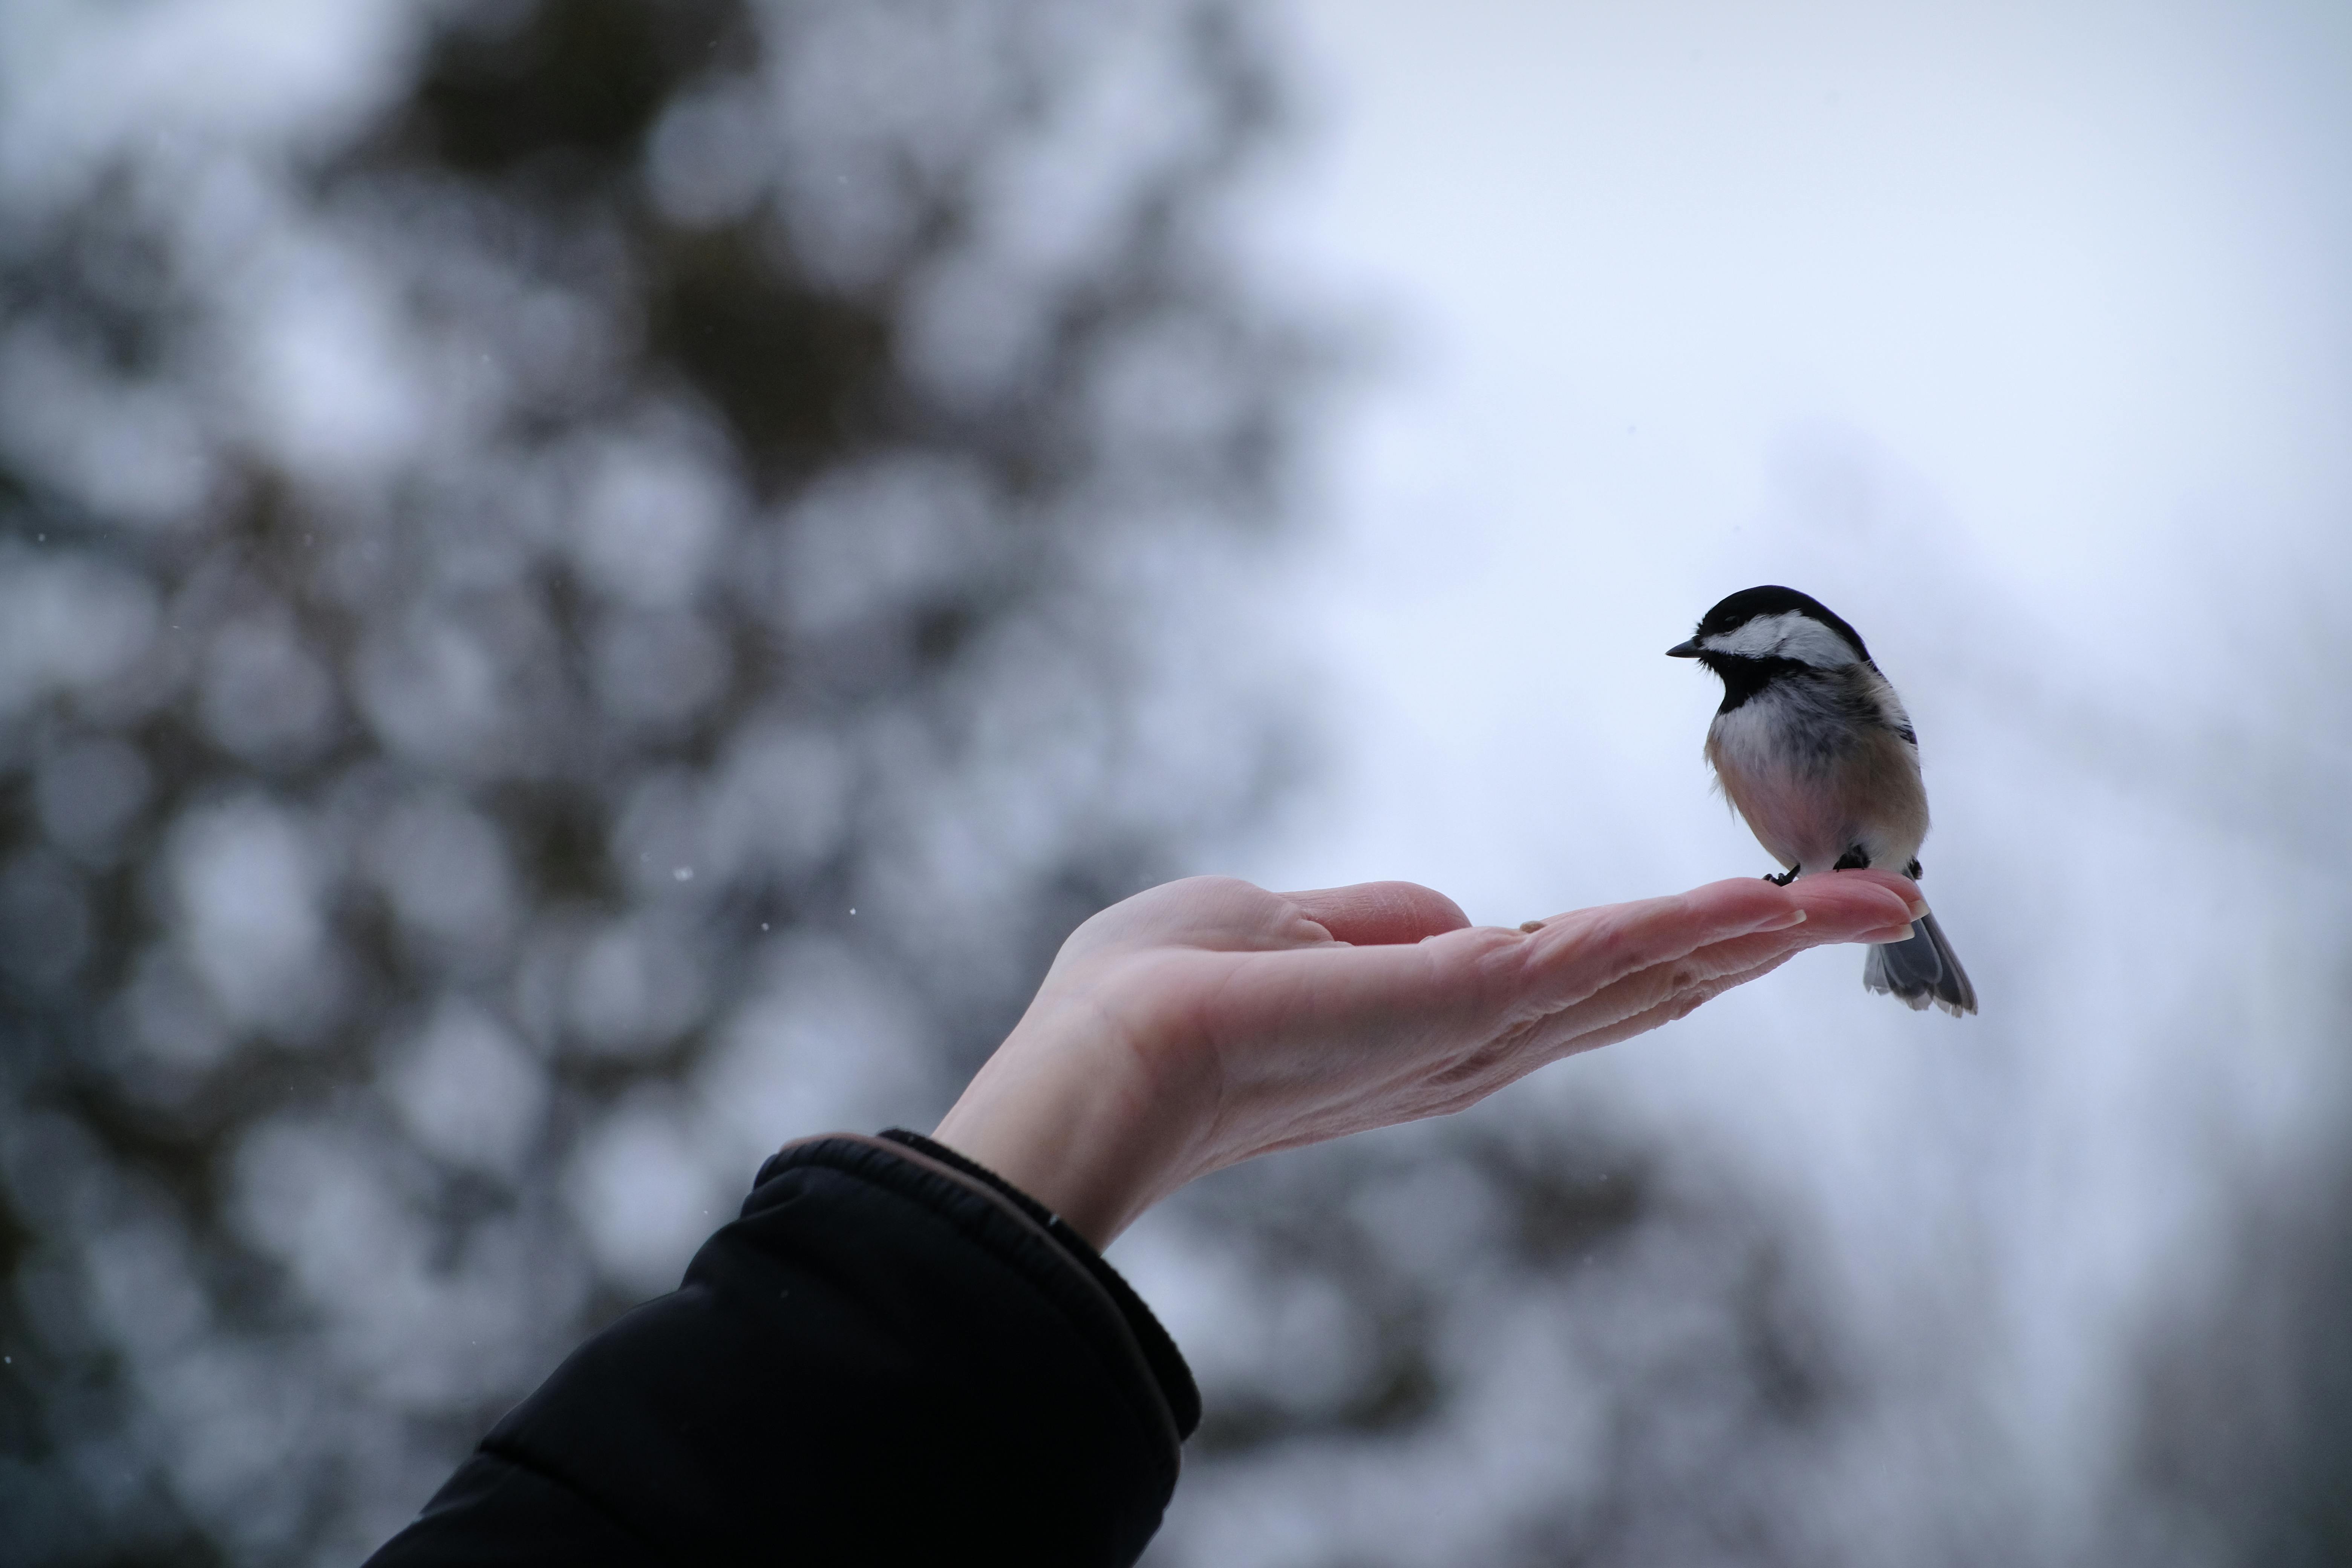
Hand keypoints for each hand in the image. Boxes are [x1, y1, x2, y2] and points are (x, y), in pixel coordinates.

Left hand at [933, 870, 1925, 1244]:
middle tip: (1874, 907)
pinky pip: (1597, 957)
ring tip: (1870, 901)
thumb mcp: (1268, 926)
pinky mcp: (1466, 1003)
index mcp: (1430, 1020)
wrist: (1103, 1059)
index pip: (1575, 982)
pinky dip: (1687, 928)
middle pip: (1640, 984)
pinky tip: (1772, 912)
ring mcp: (1478, 1029)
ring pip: (1644, 970)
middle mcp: (1475, 1042)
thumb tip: (1443, 918)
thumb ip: (1366, 922)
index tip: (1754, 921)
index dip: (1665, 950)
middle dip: (1754, 947)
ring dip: (1757, 935)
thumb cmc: (1154, 997)